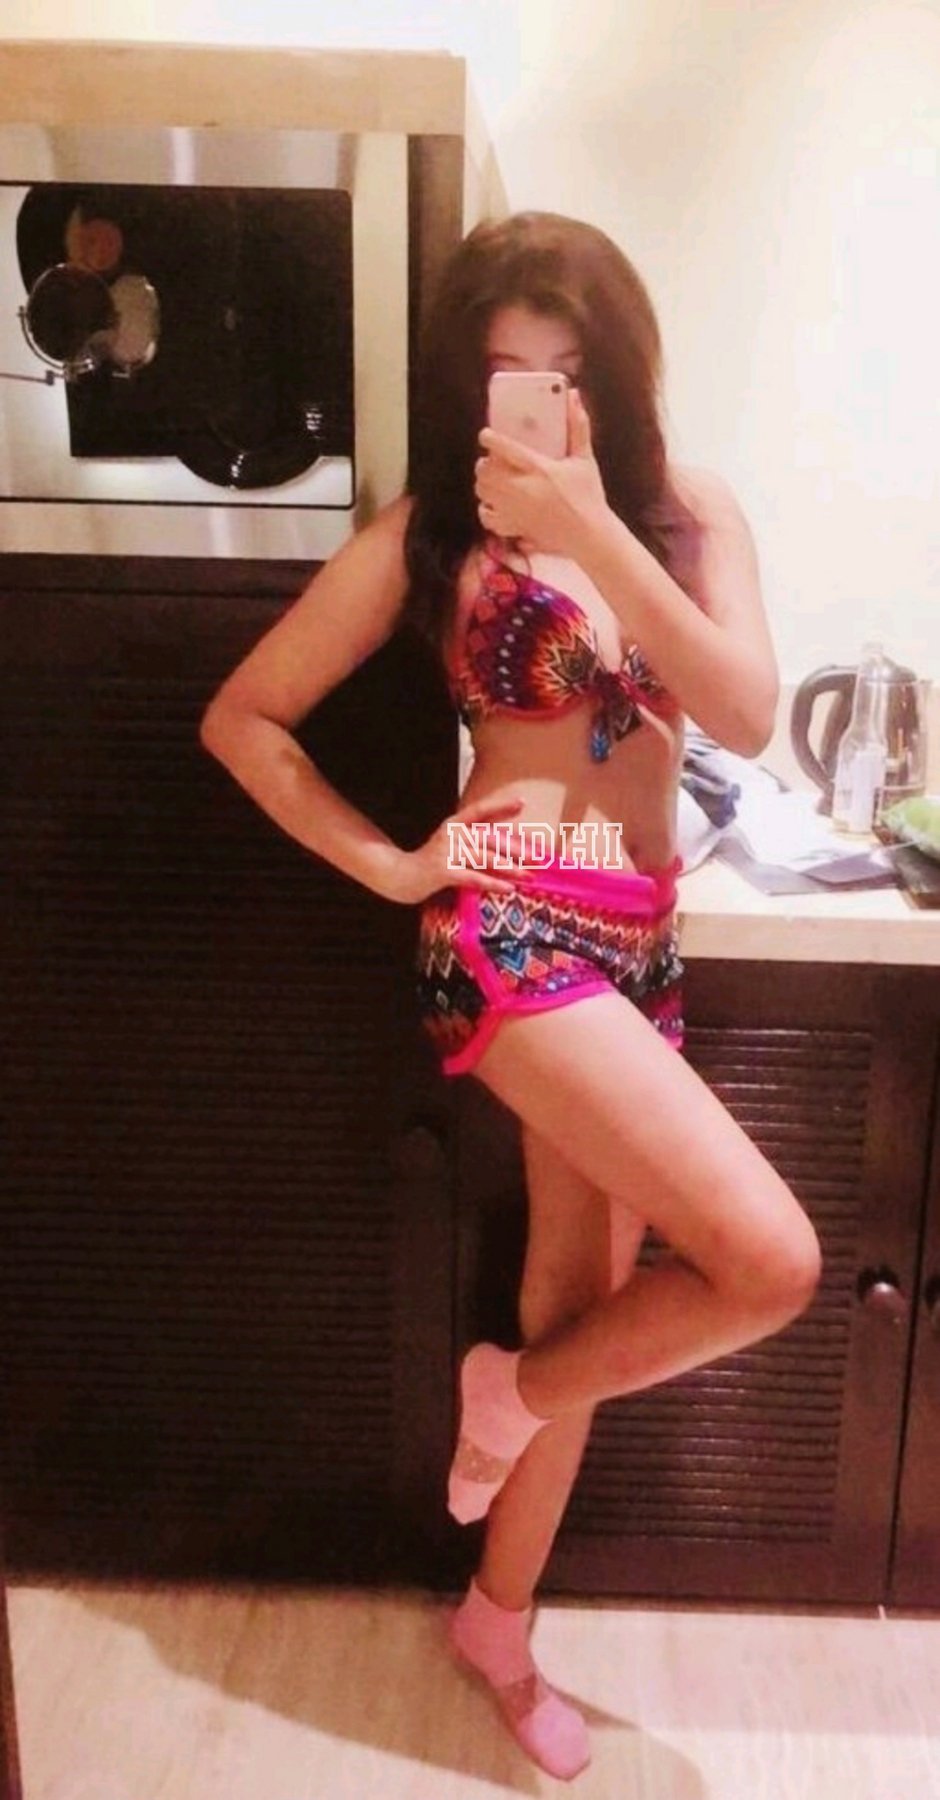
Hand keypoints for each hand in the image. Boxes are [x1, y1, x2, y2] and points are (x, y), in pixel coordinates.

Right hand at [390, 790, 535, 903]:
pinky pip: (474, 877)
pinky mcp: (443, 871)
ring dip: (510, 868)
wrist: (401, 877)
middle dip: (516, 848)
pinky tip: (508, 889)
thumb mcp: (452, 847)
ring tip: (528, 876)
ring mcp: (447, 851)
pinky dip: (493, 883)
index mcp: (454, 824)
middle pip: (489, 838)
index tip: (522, 803)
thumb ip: (474, 845)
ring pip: (485, 858)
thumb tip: (507, 853)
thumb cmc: (431, 864)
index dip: (501, 806)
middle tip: (538, 858)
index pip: (480, 810)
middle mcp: (451, 833)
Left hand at [475, 388, 609, 557]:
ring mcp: (516, 510)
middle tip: (492, 461)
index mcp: (539, 468)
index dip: (490, 439)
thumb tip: (573, 395)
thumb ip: (578, 426)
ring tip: (493, 480)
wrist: (589, 535)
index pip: (504, 448)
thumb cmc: (589, 495)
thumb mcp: (585, 459)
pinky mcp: (514, 527)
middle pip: (486, 470)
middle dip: (485, 463)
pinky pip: (487, 517)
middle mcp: (523, 489)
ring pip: (483, 491)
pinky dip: (486, 509)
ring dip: (484, 483)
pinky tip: (495, 503)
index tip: (486, 434)